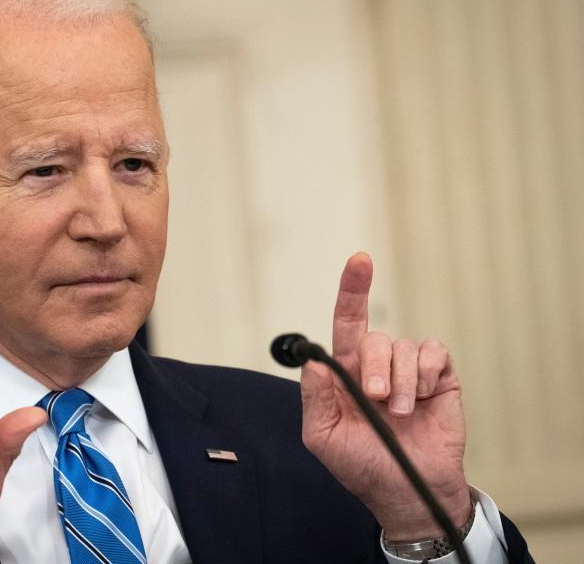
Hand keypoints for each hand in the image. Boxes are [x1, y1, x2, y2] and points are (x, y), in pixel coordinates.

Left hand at [299, 252, 470, 540]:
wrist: (409, 492)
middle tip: (376, 401)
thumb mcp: (324, 438)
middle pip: (373, 337)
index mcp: (346, 374)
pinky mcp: (439, 377)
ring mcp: (409, 370)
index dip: (352, 290)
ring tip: (401, 413)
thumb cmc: (363, 466)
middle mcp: (377, 365)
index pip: (346, 323)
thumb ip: (315, 398)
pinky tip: (424, 399)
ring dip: (401, 382)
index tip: (359, 260)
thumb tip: (313, 362)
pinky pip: (433, 351)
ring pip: (403, 347)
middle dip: (374, 368)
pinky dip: (426, 374)